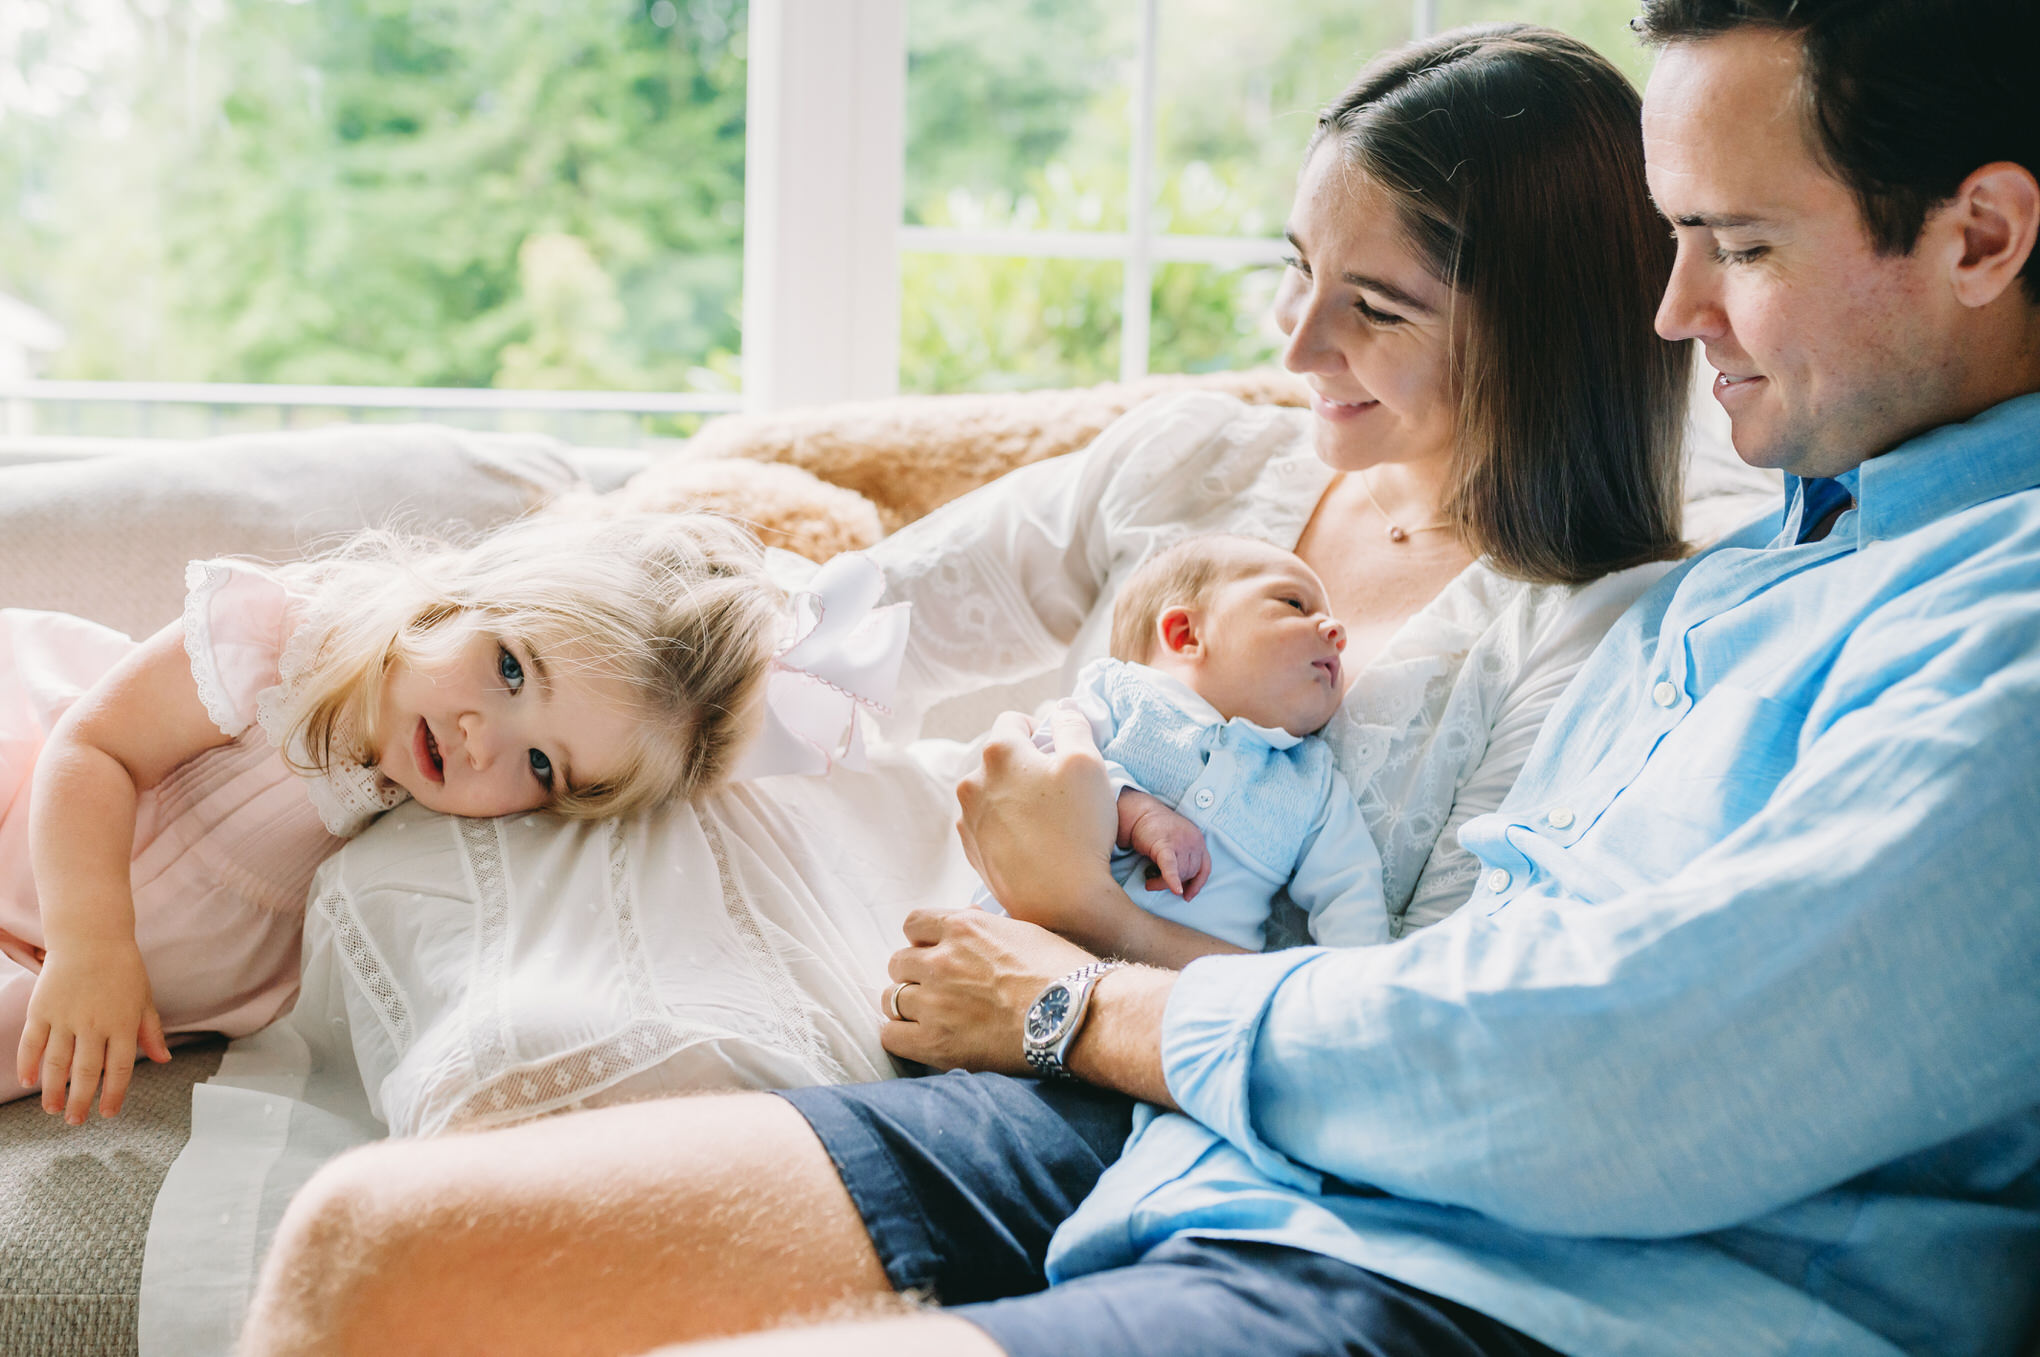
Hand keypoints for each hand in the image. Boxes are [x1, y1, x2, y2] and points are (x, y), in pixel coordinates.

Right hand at [17, 939, 170, 1122]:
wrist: (92, 937)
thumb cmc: (122, 969)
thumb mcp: (144, 999)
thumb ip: (150, 1031)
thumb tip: (163, 1060)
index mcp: (123, 1024)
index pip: (120, 1069)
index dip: (113, 1094)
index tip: (107, 1113)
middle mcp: (94, 1024)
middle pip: (86, 1072)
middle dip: (81, 1101)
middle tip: (76, 1121)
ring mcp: (65, 1017)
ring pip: (56, 1063)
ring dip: (53, 1089)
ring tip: (53, 1109)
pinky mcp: (42, 1009)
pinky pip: (32, 1043)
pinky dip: (27, 1064)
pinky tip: (28, 1081)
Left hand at [878, 907, 1097, 1073]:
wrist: (1078, 1016)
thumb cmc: (1062, 974)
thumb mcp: (1023, 932)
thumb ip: (985, 928)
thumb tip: (967, 921)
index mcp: (963, 927)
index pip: (913, 924)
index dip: (922, 941)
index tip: (933, 954)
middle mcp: (942, 960)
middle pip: (898, 962)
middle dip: (914, 974)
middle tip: (936, 990)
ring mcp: (935, 1002)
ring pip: (892, 998)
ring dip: (908, 1006)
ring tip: (931, 1017)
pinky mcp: (936, 1042)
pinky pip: (892, 1036)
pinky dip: (902, 1037)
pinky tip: (922, 1039)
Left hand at [956, 705, 1119, 935]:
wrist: (1061, 899)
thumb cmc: (1078, 828)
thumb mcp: (1088, 763)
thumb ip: (1072, 725)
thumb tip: (1062, 708)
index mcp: (998, 752)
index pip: (1014, 720)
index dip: (1041, 731)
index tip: (1060, 755)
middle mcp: (972, 782)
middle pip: (1002, 758)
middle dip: (1027, 765)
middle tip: (1061, 790)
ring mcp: (968, 819)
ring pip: (994, 792)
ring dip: (1016, 796)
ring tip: (1049, 820)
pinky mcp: (972, 849)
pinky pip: (990, 824)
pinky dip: (1008, 825)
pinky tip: (1035, 842)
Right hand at [1116, 790, 1209, 899]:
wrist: (1140, 813)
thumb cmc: (1156, 829)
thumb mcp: (1178, 841)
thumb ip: (1184, 858)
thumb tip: (1182, 885)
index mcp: (1198, 840)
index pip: (1204, 868)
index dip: (1197, 884)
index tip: (1188, 896)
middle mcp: (1194, 841)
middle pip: (1190, 873)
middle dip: (1175, 883)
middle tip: (1156, 884)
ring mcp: (1181, 842)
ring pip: (1179, 873)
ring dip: (1163, 883)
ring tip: (1149, 882)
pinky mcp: (1164, 844)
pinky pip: (1170, 867)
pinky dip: (1172, 880)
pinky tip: (1174, 889)